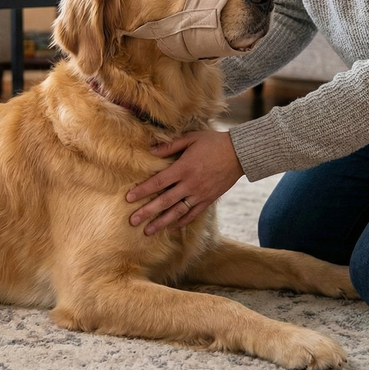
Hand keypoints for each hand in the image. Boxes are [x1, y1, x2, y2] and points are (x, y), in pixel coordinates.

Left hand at [126, 130, 244, 234]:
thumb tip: (150, 150)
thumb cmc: (213, 142)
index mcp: (183, 168)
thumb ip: (170, 146)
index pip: (158, 182)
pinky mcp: (208, 200)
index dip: (143, 191)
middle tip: (133, 221)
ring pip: (177, 212)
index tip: (129, 199)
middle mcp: (190, 184)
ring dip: (162, 222)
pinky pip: (193, 214)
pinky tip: (170, 228)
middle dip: (147, 212)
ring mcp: (200, 194)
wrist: (239, 154)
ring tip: (148, 231)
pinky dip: (181, 222)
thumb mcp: (191, 138)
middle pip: (165, 201)